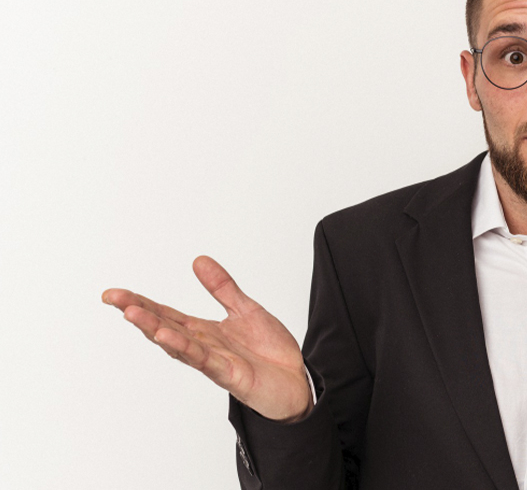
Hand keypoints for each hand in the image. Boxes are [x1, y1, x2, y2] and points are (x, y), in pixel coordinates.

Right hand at [102, 256, 311, 421]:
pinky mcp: (229, 375)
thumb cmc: (269, 352)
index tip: (113, 294)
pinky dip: (185, 347)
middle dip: (138, 313)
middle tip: (113, 298)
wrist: (297, 382)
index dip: (141, 303)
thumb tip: (198, 260)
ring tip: (131, 313)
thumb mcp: (245, 310)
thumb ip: (222, 288)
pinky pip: (203, 359)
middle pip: (164, 327)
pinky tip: (166, 336)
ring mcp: (214, 362)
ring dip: (154, 329)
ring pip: (178, 343)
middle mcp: (203, 346)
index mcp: (204, 331)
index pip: (166, 315)